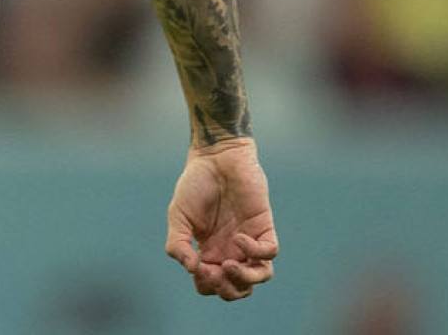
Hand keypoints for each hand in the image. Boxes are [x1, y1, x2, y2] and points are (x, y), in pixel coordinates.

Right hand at [165, 137, 277, 299]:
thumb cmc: (195, 185)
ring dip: (245, 279)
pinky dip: (255, 252)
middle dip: (227, 289)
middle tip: (214, 272)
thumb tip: (191, 269)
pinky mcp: (264, 227)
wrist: (215, 158)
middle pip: (238, 288)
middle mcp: (231, 250)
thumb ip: (177, 243)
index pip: (213, 285)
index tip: (197, 267)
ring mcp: (250, 240)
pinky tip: (238, 237)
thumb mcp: (177, 216)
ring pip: (260, 275)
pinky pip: (270, 252)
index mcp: (210, 251)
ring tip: (230, 266)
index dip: (206, 285)